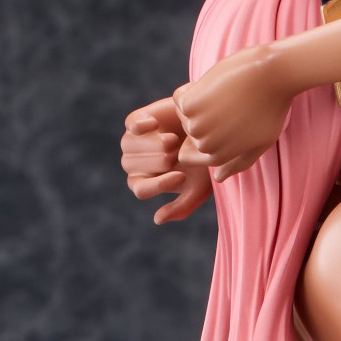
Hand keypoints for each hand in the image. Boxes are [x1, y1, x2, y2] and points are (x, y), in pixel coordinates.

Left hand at [120, 97, 212, 223]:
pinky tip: (158, 125)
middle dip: (161, 161)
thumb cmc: (203, 162)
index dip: (160, 183)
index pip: (140, 190)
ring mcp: (131, 142)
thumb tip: (157, 219)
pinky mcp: (135, 120)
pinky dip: (144, 127)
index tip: (182, 175)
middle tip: (179, 153)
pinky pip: (132, 126)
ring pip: (129, 147)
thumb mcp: (198, 189)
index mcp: (144, 184)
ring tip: (174, 140)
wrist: (210, 129)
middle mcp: (134, 165)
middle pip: (133, 168)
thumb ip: (180, 208)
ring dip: (156, 144)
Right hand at [173, 45, 292, 183]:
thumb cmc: (272, 108)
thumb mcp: (260, 142)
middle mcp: (205, 147)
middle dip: (205, 112)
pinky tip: (213, 83)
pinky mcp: (190, 106)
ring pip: (184, 113)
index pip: (196, 149)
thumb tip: (218, 178)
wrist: (274, 76)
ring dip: (199, 99)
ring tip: (224, 91)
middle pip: (190, 129)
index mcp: (220, 157)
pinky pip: (179, 98)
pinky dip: (191, 88)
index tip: (229, 112)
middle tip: (230, 99)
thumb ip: (238, 162)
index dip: (210, 125)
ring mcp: (197, 128)